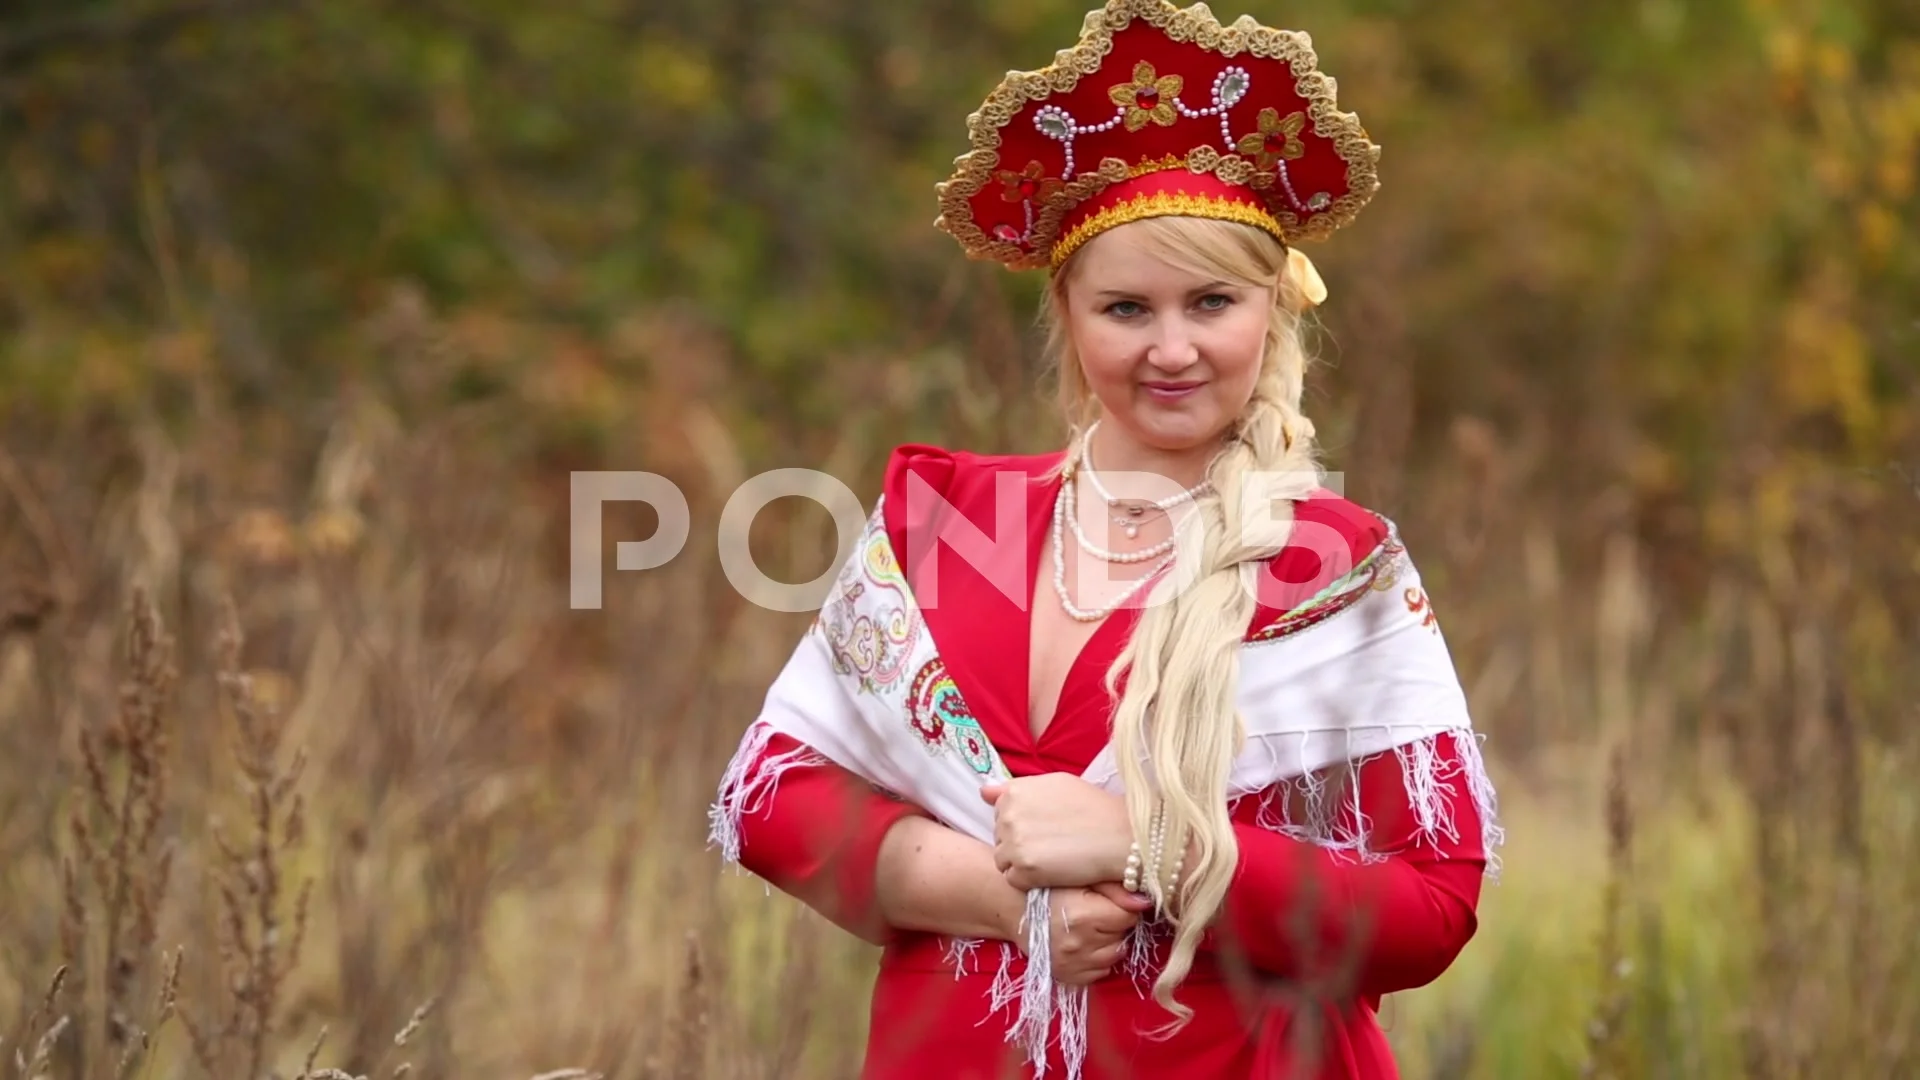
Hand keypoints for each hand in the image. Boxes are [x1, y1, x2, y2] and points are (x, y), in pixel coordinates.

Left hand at [980, 774, 1134, 889]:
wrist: (1120, 835)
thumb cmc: (1094, 808)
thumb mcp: (1055, 784)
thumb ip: (1017, 789)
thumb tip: (983, 792)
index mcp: (1015, 791)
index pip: (1001, 813)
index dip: (1023, 824)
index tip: (1045, 827)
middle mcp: (1008, 814)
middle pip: (1000, 837)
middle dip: (1020, 843)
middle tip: (1053, 844)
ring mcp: (1014, 841)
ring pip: (1003, 860)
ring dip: (1022, 864)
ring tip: (1054, 858)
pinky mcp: (1023, 868)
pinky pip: (1014, 880)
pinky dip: (1030, 881)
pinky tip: (1053, 871)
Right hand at [1028, 883, 1152, 985]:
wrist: (1015, 910)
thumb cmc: (1049, 888)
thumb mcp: (1080, 878)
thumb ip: (1114, 888)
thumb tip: (1146, 902)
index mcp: (1083, 915)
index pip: (1128, 916)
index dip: (1122, 907)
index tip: (1110, 902)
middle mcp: (1079, 944)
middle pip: (1122, 936)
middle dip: (1115, 924)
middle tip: (1097, 913)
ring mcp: (1072, 964)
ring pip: (1115, 955)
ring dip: (1109, 942)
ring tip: (1092, 928)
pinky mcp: (1067, 977)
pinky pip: (1100, 972)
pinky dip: (1097, 959)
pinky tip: (1084, 944)